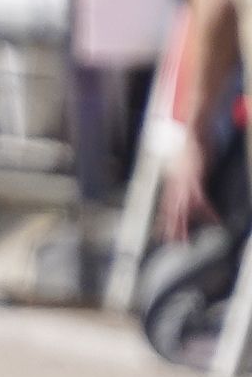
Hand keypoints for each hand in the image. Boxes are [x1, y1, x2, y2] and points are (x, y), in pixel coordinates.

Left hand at [155, 127, 205, 244]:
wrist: (190, 133)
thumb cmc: (191, 148)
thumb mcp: (187, 166)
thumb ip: (186, 176)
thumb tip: (189, 186)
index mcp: (172, 183)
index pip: (166, 205)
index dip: (164, 219)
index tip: (161, 233)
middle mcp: (175, 185)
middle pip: (171, 210)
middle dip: (171, 227)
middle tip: (171, 243)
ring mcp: (183, 183)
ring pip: (181, 209)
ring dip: (183, 225)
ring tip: (185, 240)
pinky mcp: (194, 180)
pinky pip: (201, 200)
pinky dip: (208, 211)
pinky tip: (215, 221)